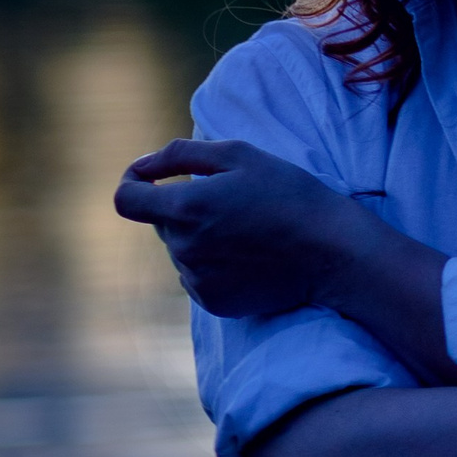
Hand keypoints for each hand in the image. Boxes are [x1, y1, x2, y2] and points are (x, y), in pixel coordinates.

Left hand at [112, 138, 354, 318]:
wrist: (330, 251)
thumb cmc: (289, 194)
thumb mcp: (239, 155)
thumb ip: (180, 155)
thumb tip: (141, 166)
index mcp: (185, 208)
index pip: (126, 200)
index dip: (133, 185)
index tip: (149, 179)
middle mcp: (184, 248)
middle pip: (160, 225)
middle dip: (181, 208)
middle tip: (230, 202)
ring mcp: (197, 279)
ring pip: (180, 251)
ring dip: (199, 236)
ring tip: (245, 230)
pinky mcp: (213, 302)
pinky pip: (196, 277)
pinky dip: (212, 264)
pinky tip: (248, 256)